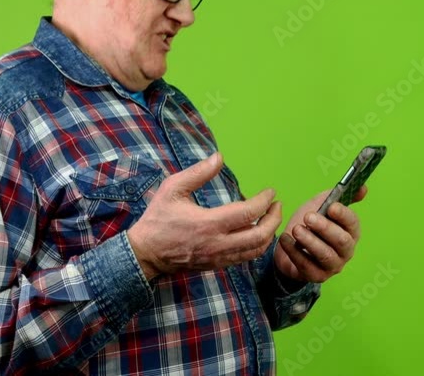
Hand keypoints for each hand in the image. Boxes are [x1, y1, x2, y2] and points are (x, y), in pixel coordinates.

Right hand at [127, 153, 282, 279]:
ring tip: (272, 218)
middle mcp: (218, 243)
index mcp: (208, 223)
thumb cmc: (158, 218)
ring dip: (269, 234)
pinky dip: (258, 246)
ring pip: (256, 251)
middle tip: (277, 205)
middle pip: (260, 236)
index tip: (270, 192)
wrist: (146, 253)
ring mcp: (219, 257)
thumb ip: (197, 173)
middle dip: (274, 219)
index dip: (264, 202)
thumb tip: (219, 157)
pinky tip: (258, 233)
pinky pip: (245, 258)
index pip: (248, 213)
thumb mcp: (172, 189)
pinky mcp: (217, 265)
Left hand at [275, 185, 366, 282]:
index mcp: (350, 231)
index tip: (331, 207)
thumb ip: (338, 196)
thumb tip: (363, 188)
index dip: (344, 215)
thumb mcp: (321, 205)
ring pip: (325, 255)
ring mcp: (332, 266)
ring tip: (296, 229)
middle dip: (325, 228)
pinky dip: (294, 252)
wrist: (290, 246)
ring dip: (310, 241)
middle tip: (308, 217)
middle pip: (341, 241)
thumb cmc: (310, 225)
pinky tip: (285, 240)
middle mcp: (346, 251)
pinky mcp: (317, 276)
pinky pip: (307, 266)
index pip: (353, 223)